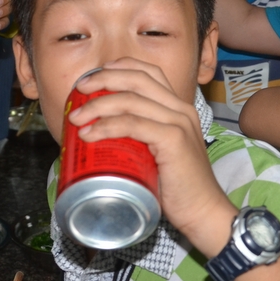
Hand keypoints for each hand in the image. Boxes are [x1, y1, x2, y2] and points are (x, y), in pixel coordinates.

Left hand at [68, 58, 235, 254]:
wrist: (203, 213)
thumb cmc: (176, 187)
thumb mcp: (157, 152)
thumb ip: (138, 138)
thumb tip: (99, 134)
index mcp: (178, 108)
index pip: (149, 72)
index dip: (120, 67)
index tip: (94, 76)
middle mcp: (180, 109)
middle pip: (137, 79)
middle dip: (103, 79)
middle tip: (79, 90)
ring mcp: (178, 123)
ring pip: (131, 100)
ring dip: (97, 105)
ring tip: (76, 118)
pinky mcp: (174, 140)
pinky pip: (133, 124)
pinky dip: (107, 126)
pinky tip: (89, 134)